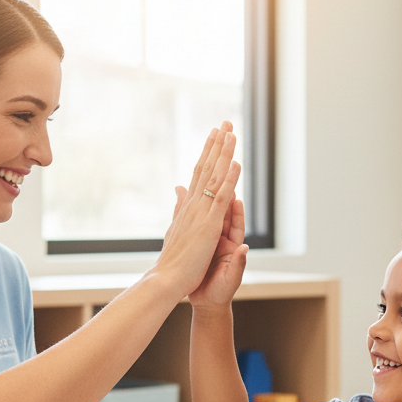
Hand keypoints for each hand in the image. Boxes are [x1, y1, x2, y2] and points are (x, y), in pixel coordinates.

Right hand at [157, 123, 241, 296]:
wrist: (166, 280)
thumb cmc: (173, 261)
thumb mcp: (176, 227)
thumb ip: (179, 205)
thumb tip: (178, 188)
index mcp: (188, 207)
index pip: (199, 173)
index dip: (207, 152)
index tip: (214, 134)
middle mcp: (193, 205)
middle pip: (206, 168)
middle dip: (216, 144)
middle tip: (224, 122)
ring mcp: (201, 213)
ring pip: (214, 177)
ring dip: (223, 154)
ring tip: (231, 133)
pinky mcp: (208, 225)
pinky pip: (220, 197)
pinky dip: (228, 179)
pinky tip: (235, 163)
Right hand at [188, 194, 247, 308]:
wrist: (205, 304)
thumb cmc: (220, 294)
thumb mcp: (230, 279)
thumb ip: (238, 264)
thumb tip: (244, 248)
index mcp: (232, 248)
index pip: (235, 226)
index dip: (236, 212)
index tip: (236, 198)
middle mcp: (222, 243)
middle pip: (223, 217)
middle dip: (224, 199)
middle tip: (223, 182)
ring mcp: (210, 243)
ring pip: (209, 218)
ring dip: (208, 203)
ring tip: (207, 186)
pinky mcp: (198, 245)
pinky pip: (196, 225)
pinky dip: (194, 213)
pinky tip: (188, 200)